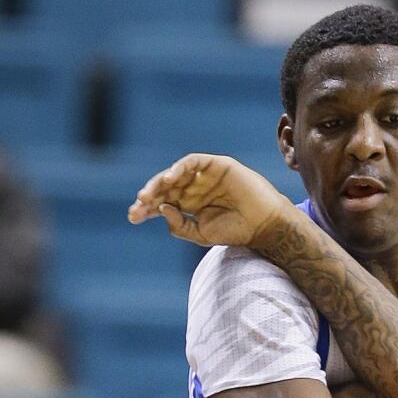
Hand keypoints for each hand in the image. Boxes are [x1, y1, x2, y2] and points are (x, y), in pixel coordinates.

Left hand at [128, 154, 297, 249]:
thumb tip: (161, 209)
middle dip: (149, 196)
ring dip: (160, 182)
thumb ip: (179, 225)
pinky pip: (193, 162)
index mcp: (189, 205)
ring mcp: (205, 176)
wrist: (263, 224)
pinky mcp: (217, 165)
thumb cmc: (235, 231)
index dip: (146, 209)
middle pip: (165, 188)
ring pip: (175, 174)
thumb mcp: (200, 235)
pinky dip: (180, 168)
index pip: (161, 203)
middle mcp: (194, 188)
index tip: (133, 217)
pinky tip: (170, 179)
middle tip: (139, 205)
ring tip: (149, 195)